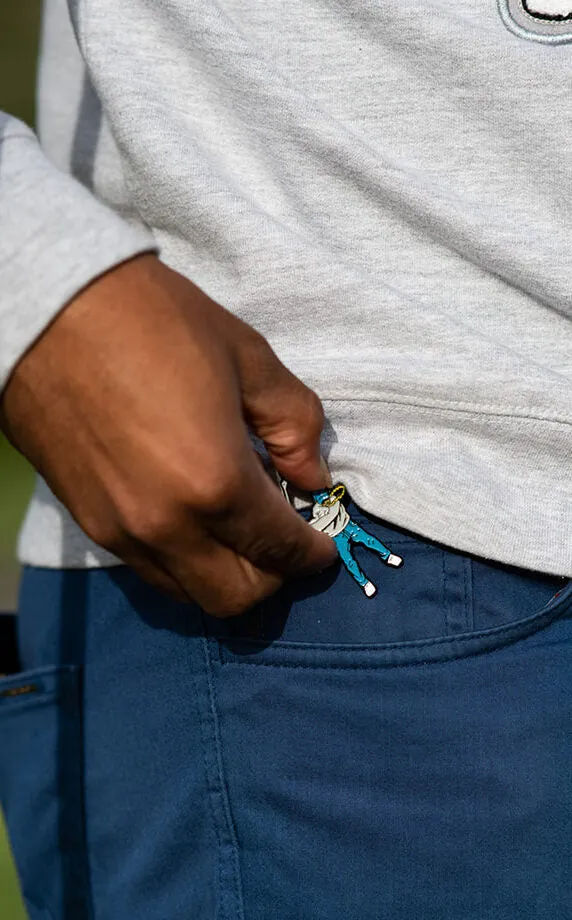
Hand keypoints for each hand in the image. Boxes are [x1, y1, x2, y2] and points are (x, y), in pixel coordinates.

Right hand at [0, 254, 337, 615]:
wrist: (51, 309)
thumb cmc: (156, 321)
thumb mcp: (248, 357)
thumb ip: (294, 426)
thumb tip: (313, 477)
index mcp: (215, 483)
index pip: (280, 550)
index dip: (312, 555)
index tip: (322, 546)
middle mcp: (168, 525)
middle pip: (238, 597)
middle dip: (274, 575)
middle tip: (283, 536)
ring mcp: (122, 531)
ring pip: (190, 595)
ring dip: (227, 574)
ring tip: (236, 524)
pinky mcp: (88, 524)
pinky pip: (150, 570)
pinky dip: (185, 561)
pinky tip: (192, 514)